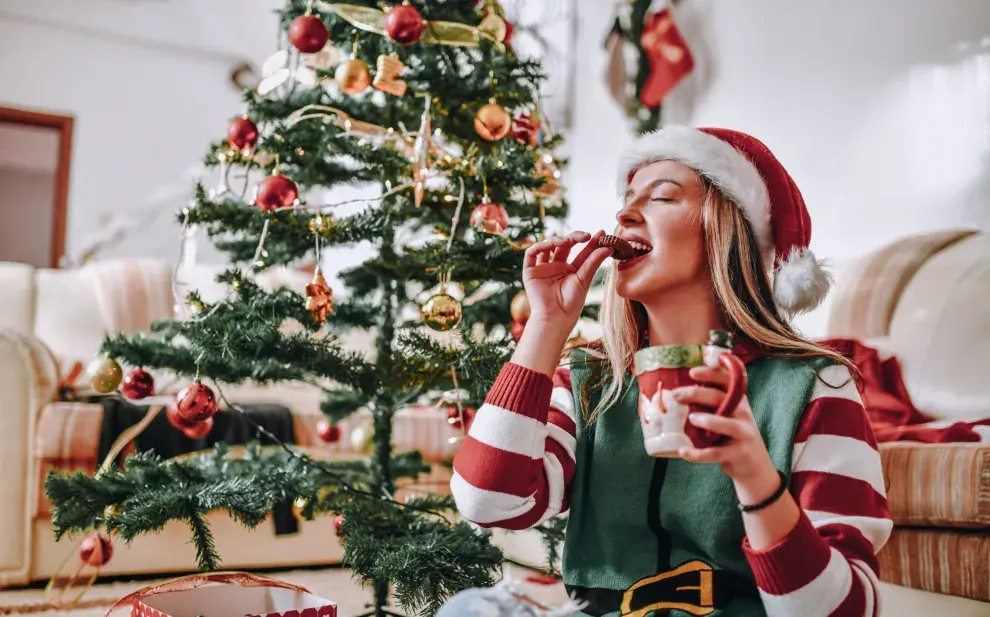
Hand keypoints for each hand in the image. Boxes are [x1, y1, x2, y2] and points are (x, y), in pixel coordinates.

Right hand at [522, 230, 611, 327]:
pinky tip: (550, 244)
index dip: (591, 242)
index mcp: (571, 270)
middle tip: (586, 236)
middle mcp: (557, 267)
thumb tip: (609, 247)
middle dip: (575, 237)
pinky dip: (539, 245)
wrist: (555, 316)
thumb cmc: (571, 302)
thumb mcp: (584, 279)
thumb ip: (593, 261)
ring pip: (548, 246)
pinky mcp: (530, 271)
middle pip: (565, 245)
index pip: (581, 251)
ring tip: (568, 241)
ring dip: (557, 239)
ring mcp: (543, 268)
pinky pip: (531, 253)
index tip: (601, 233)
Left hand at [671, 365, 776, 485]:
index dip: (711, 374)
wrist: (752, 461)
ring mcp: (742, 433)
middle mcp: (742, 413)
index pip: (727, 380)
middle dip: (698, 394)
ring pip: (728, 425)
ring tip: (691, 418)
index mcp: (737, 399)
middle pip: (722, 399)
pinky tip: (683, 451)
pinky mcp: (737, 453)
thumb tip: (676, 390)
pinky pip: (717, 453)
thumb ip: (709, 400)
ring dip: (710, 421)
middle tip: (676, 395)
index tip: (692, 372)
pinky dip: (699, 454)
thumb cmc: (730, 432)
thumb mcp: (726, 412)